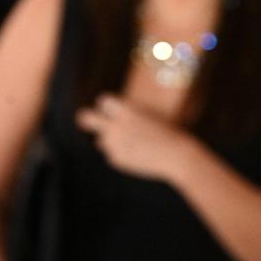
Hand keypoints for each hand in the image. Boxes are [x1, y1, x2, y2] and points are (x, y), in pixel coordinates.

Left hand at [75, 94, 198, 182]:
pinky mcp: (116, 159)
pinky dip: (121, 154)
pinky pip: (112, 155)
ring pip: (101, 140)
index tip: (110, 108)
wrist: (176, 156)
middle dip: (86, 118)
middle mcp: (116, 125)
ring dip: (110, 141)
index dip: (107, 104)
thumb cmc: (169, 133)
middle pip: (87, 118)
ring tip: (132, 144)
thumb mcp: (150, 116)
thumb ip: (130, 116)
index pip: (103, 101)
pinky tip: (138, 155)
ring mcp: (114, 144)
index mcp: (126, 110)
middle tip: (84, 119)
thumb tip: (113, 119)